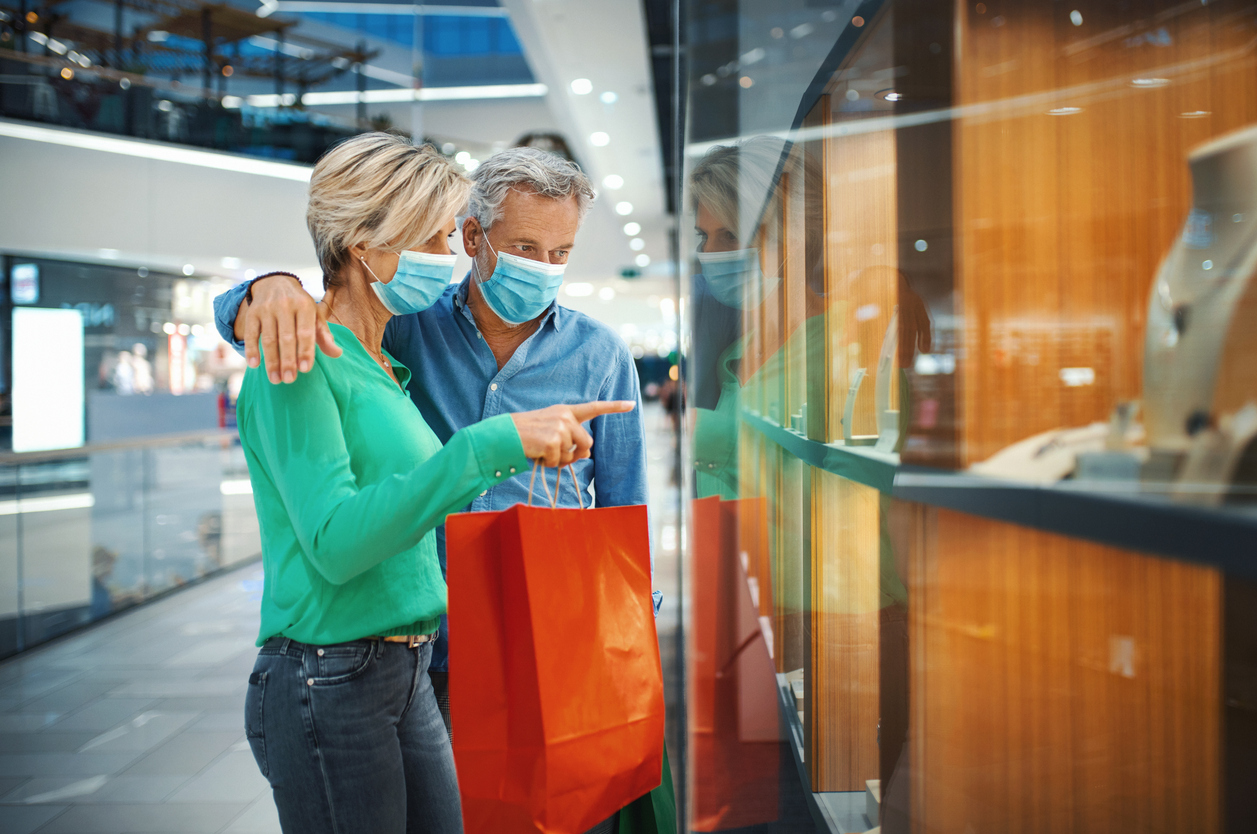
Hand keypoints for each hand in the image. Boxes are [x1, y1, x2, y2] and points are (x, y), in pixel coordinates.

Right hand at [236, 274, 340, 383]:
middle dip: (288, 360)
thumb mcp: (315, 315)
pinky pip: (250, 333)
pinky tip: (254, 365)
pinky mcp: (252, 313)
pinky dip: (251, 349)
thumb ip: (324, 335)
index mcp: (304, 306)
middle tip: (289, 379)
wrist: (275, 283)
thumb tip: (337, 354)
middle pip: (286, 338)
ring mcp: (267, 309)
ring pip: (268, 338)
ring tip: (275, 379)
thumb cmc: (299, 305)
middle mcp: (285, 305)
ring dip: (271, 361)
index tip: (305, 370)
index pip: (305, 332)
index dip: (305, 351)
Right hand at [510, 401, 635, 466]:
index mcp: (566, 411)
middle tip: (558, 454)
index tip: (632, 404)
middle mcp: (565, 416)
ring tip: (543, 451)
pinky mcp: (552, 441)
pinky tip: (537, 453)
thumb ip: (570, 439)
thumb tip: (586, 453)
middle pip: (587, 443)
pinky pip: (558, 462)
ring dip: (560, 460)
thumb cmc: (528, 435)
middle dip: (576, 454)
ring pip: (573, 454)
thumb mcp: (551, 431)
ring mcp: (559, 428)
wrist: (503, 434)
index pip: (594, 408)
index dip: (614, 407)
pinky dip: (548, 463)